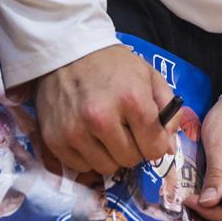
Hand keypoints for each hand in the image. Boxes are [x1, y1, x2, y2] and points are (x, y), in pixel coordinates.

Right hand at [34, 45, 175, 174]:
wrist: (68, 52)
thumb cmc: (115, 65)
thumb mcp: (151, 77)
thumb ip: (168, 111)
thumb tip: (168, 149)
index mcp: (131, 100)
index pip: (154, 147)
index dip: (157, 145)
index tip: (151, 137)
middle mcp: (101, 119)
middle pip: (131, 160)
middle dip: (135, 149)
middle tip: (128, 132)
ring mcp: (75, 131)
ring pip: (106, 168)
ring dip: (112, 156)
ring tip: (108, 134)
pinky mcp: (54, 141)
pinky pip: (81, 167)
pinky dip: (89, 157)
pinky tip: (90, 137)